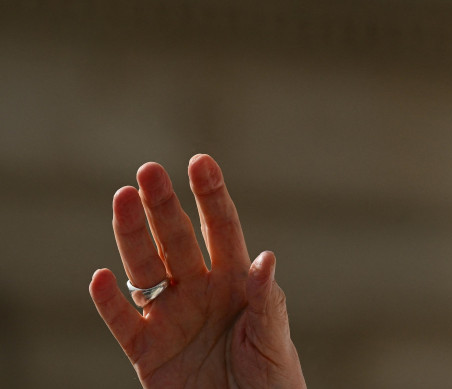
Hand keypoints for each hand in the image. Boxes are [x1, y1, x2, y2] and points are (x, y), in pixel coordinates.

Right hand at [89, 155, 305, 387]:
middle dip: (163, 205)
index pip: (221, 228)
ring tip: (122, 199)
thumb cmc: (272, 379)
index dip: (210, 195)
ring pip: (144, 268)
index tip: (200, 162)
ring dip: (132, 235)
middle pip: (175, 239)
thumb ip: (266, 301)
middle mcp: (199, 290)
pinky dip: (109, 302)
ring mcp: (170, 317)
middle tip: (149, 171)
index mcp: (235, 280)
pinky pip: (123, 322)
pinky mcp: (147, 351)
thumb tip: (266, 258)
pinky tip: (100, 277)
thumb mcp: (273, 338)